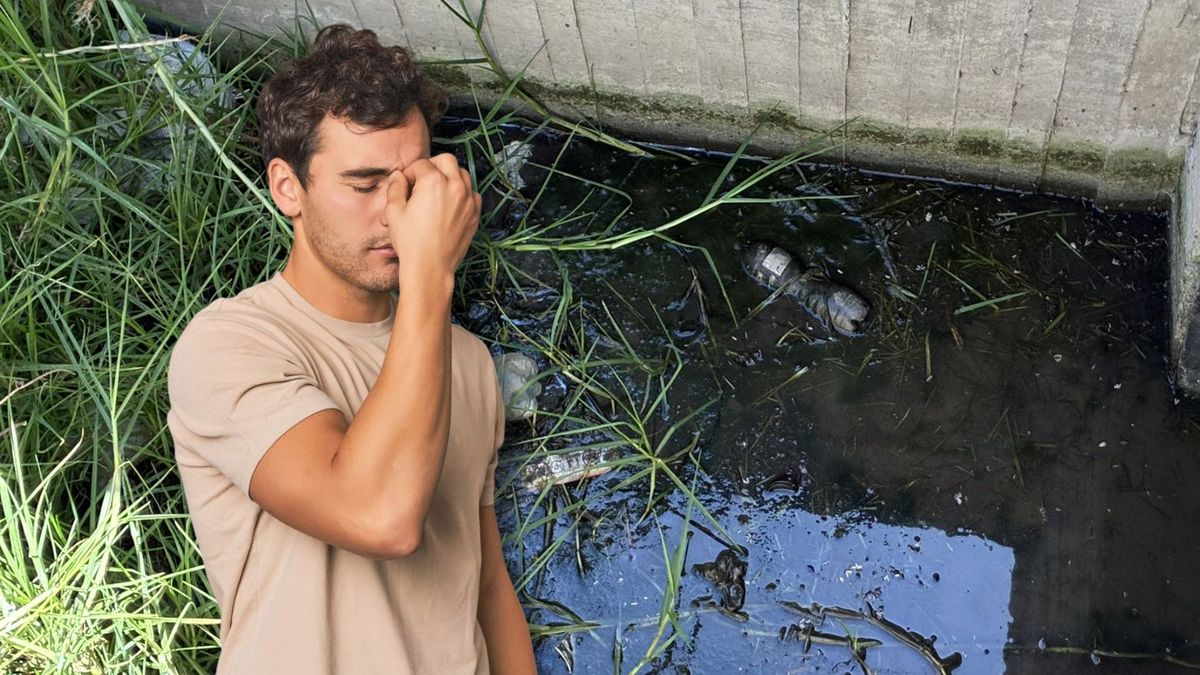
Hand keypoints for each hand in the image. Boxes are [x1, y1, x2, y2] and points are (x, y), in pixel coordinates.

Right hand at [384, 153, 480, 281]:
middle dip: (432, 165)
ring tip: (436, 190)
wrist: (430, 267)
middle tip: (422, 179)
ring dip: (449, 176)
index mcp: (434, 182)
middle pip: (446, 160)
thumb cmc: (410, 241)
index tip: (405, 184)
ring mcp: (468, 201)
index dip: (410, 172)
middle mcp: (455, 186)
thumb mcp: (394, 212)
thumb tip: (398, 176)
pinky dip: (463, 193)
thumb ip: (396, 188)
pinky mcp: (475, 214)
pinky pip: (472, 194)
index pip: (421, 164)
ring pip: (463, 174)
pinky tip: (450, 204)